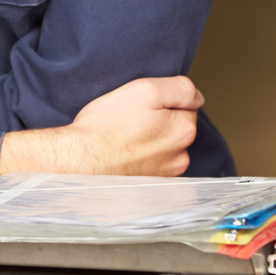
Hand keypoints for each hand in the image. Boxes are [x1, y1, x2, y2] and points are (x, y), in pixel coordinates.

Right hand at [0, 76, 203, 175]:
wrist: (78, 161)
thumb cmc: (106, 126)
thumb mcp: (144, 90)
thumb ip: (180, 89)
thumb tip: (197, 97)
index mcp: (184, 131)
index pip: (187, 105)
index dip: (165, 99)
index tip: (144, 103)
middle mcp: (180, 157)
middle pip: (177, 126)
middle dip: (160, 119)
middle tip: (132, 117)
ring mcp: (164, 175)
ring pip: (163, 145)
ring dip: (150, 139)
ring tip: (125, 135)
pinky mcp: (148, 185)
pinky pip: (151, 163)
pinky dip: (140, 156)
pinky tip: (123, 151)